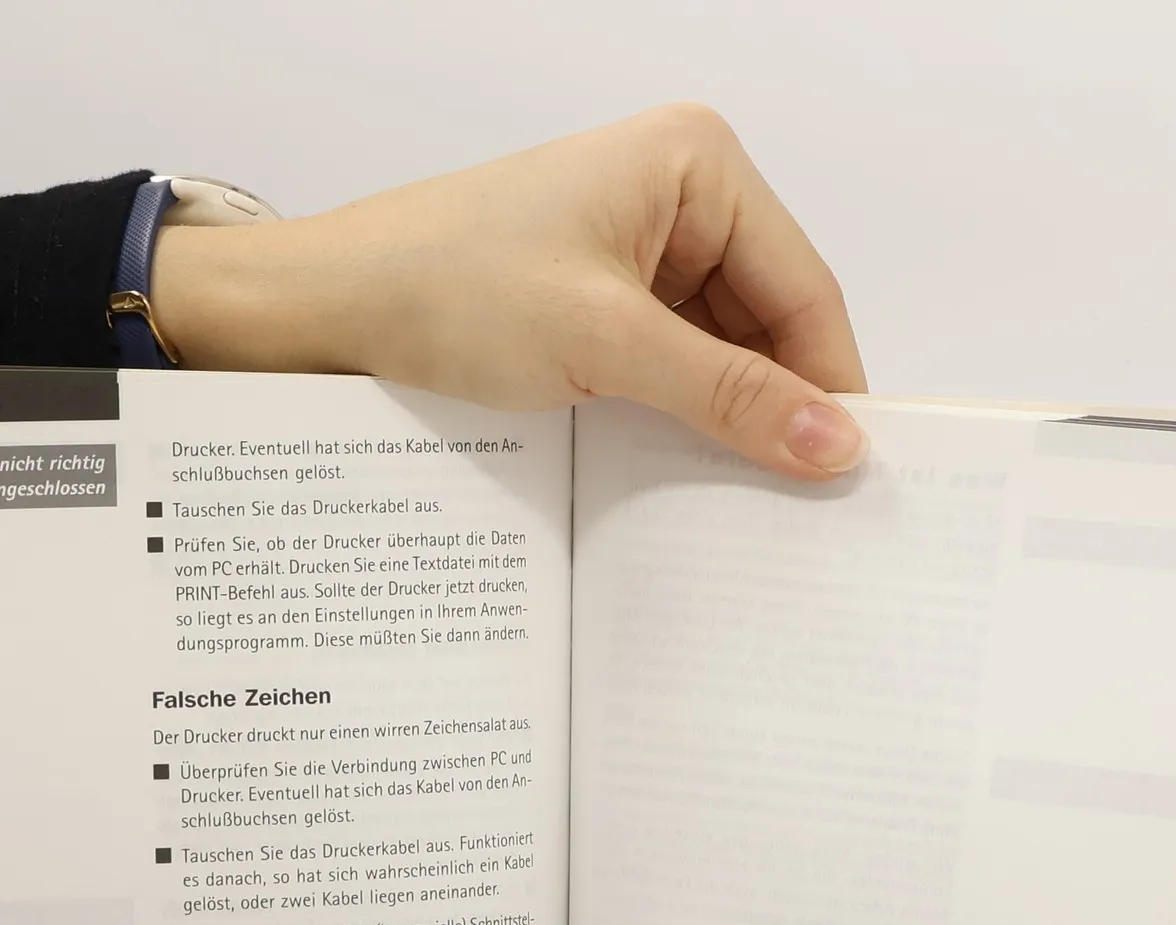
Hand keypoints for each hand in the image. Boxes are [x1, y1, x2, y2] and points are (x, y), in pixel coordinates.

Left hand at [152, 104, 867, 479]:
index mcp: (698, 164)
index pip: (805, 289)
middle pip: (769, 322)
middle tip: (794, 509)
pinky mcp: (601, 297)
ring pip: (721, 352)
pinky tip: (679, 470)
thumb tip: (836, 447)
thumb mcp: (607, 344)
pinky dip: (678, 415)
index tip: (845, 479)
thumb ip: (728, 395)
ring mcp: (639, 246)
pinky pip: (670, 363)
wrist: (330, 310)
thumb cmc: (453, 290)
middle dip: (775, 407)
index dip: (828, 386)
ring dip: (724, 419)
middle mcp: (680, 194)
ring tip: (735, 500)